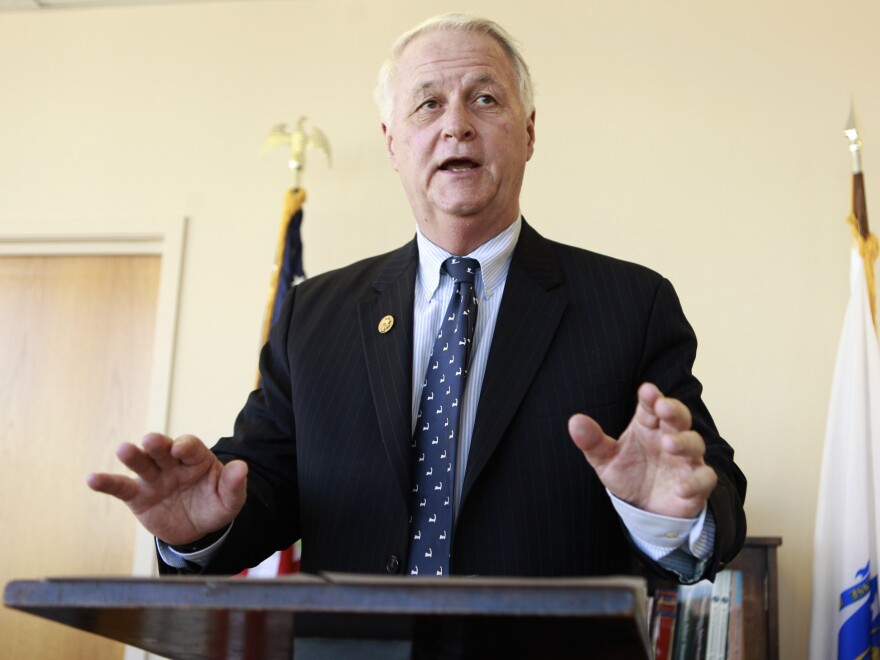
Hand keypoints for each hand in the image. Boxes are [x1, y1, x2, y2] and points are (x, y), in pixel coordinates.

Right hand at [87, 432, 247, 545]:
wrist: (197, 529)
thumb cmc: (215, 505)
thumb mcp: (230, 499)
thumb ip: (234, 484)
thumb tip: (242, 467)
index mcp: (197, 459)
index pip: (190, 447)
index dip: (186, 446)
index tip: (180, 449)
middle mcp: (172, 463)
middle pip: (162, 449)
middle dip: (156, 444)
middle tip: (150, 441)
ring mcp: (153, 478)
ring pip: (141, 463)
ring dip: (133, 456)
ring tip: (124, 450)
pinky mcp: (138, 496)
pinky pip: (121, 488)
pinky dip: (106, 483)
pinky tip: (92, 479)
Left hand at [567, 383, 716, 518]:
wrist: (644, 510)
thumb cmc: (629, 475)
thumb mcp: (605, 460)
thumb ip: (592, 441)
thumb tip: (574, 421)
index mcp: (647, 426)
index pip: (651, 406)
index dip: (651, 397)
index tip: (646, 390)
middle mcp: (669, 437)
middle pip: (678, 418)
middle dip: (673, 410)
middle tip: (663, 407)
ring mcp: (686, 460)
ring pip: (694, 443)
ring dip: (683, 442)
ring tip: (668, 443)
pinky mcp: (697, 483)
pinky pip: (704, 478)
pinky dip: (695, 481)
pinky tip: (681, 488)